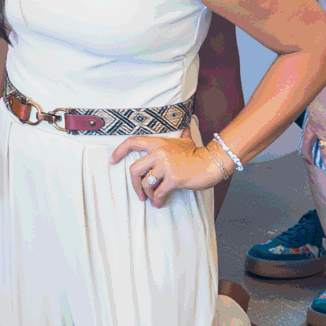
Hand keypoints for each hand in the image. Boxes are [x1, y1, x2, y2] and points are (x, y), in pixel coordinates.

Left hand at [110, 132, 231, 206]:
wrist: (212, 162)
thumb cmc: (198, 153)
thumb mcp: (185, 140)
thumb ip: (180, 133)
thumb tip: (187, 122)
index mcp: (158, 143)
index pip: (133, 142)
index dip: (119, 151)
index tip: (112, 160)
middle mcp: (159, 153)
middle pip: (134, 169)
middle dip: (134, 184)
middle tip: (139, 194)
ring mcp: (166, 166)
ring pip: (146, 184)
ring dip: (148, 194)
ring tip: (153, 199)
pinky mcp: (173, 178)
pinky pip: (158, 192)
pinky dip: (157, 200)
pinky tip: (160, 203)